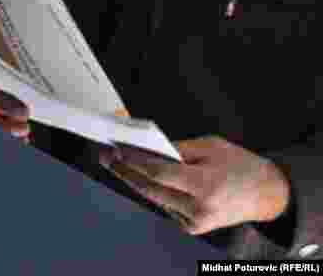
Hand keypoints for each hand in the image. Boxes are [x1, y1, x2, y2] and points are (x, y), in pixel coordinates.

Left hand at [98, 136, 291, 234]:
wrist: (266, 194)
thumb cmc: (240, 165)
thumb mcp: (210, 146)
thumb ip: (177, 148)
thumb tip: (145, 145)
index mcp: (205, 184)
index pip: (159, 173)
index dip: (134, 161)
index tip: (116, 148)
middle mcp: (199, 207)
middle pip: (149, 190)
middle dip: (124, 171)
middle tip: (105, 156)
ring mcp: (195, 221)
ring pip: (154, 198)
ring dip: (134, 180)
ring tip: (115, 162)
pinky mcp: (192, 227)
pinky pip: (164, 205)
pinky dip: (152, 191)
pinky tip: (139, 177)